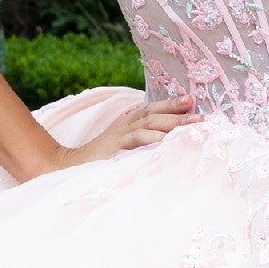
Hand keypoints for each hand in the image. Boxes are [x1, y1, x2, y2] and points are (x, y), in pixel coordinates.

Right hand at [40, 94, 202, 170]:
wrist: (67, 168)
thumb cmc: (97, 161)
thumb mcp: (121, 148)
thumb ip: (139, 142)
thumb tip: (165, 142)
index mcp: (126, 124)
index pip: (151, 109)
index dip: (171, 104)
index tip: (191, 100)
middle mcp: (123, 126)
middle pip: (154, 114)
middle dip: (178, 112)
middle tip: (201, 114)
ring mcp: (118, 137)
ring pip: (149, 125)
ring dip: (173, 123)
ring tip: (194, 125)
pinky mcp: (114, 149)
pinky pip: (136, 141)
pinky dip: (153, 139)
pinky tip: (168, 141)